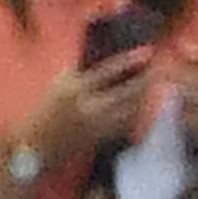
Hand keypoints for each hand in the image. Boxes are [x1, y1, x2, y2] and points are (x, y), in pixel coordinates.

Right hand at [25, 46, 154, 167]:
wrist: (36, 146)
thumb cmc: (47, 109)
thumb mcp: (60, 85)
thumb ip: (82, 71)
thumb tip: (109, 54)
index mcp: (73, 90)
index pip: (106, 71)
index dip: (129, 60)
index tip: (148, 51)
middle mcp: (89, 109)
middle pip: (128, 92)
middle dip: (147, 79)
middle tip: (161, 67)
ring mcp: (99, 127)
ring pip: (133, 108)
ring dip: (145, 94)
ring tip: (155, 80)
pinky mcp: (106, 139)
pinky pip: (129, 122)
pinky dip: (137, 109)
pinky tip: (143, 100)